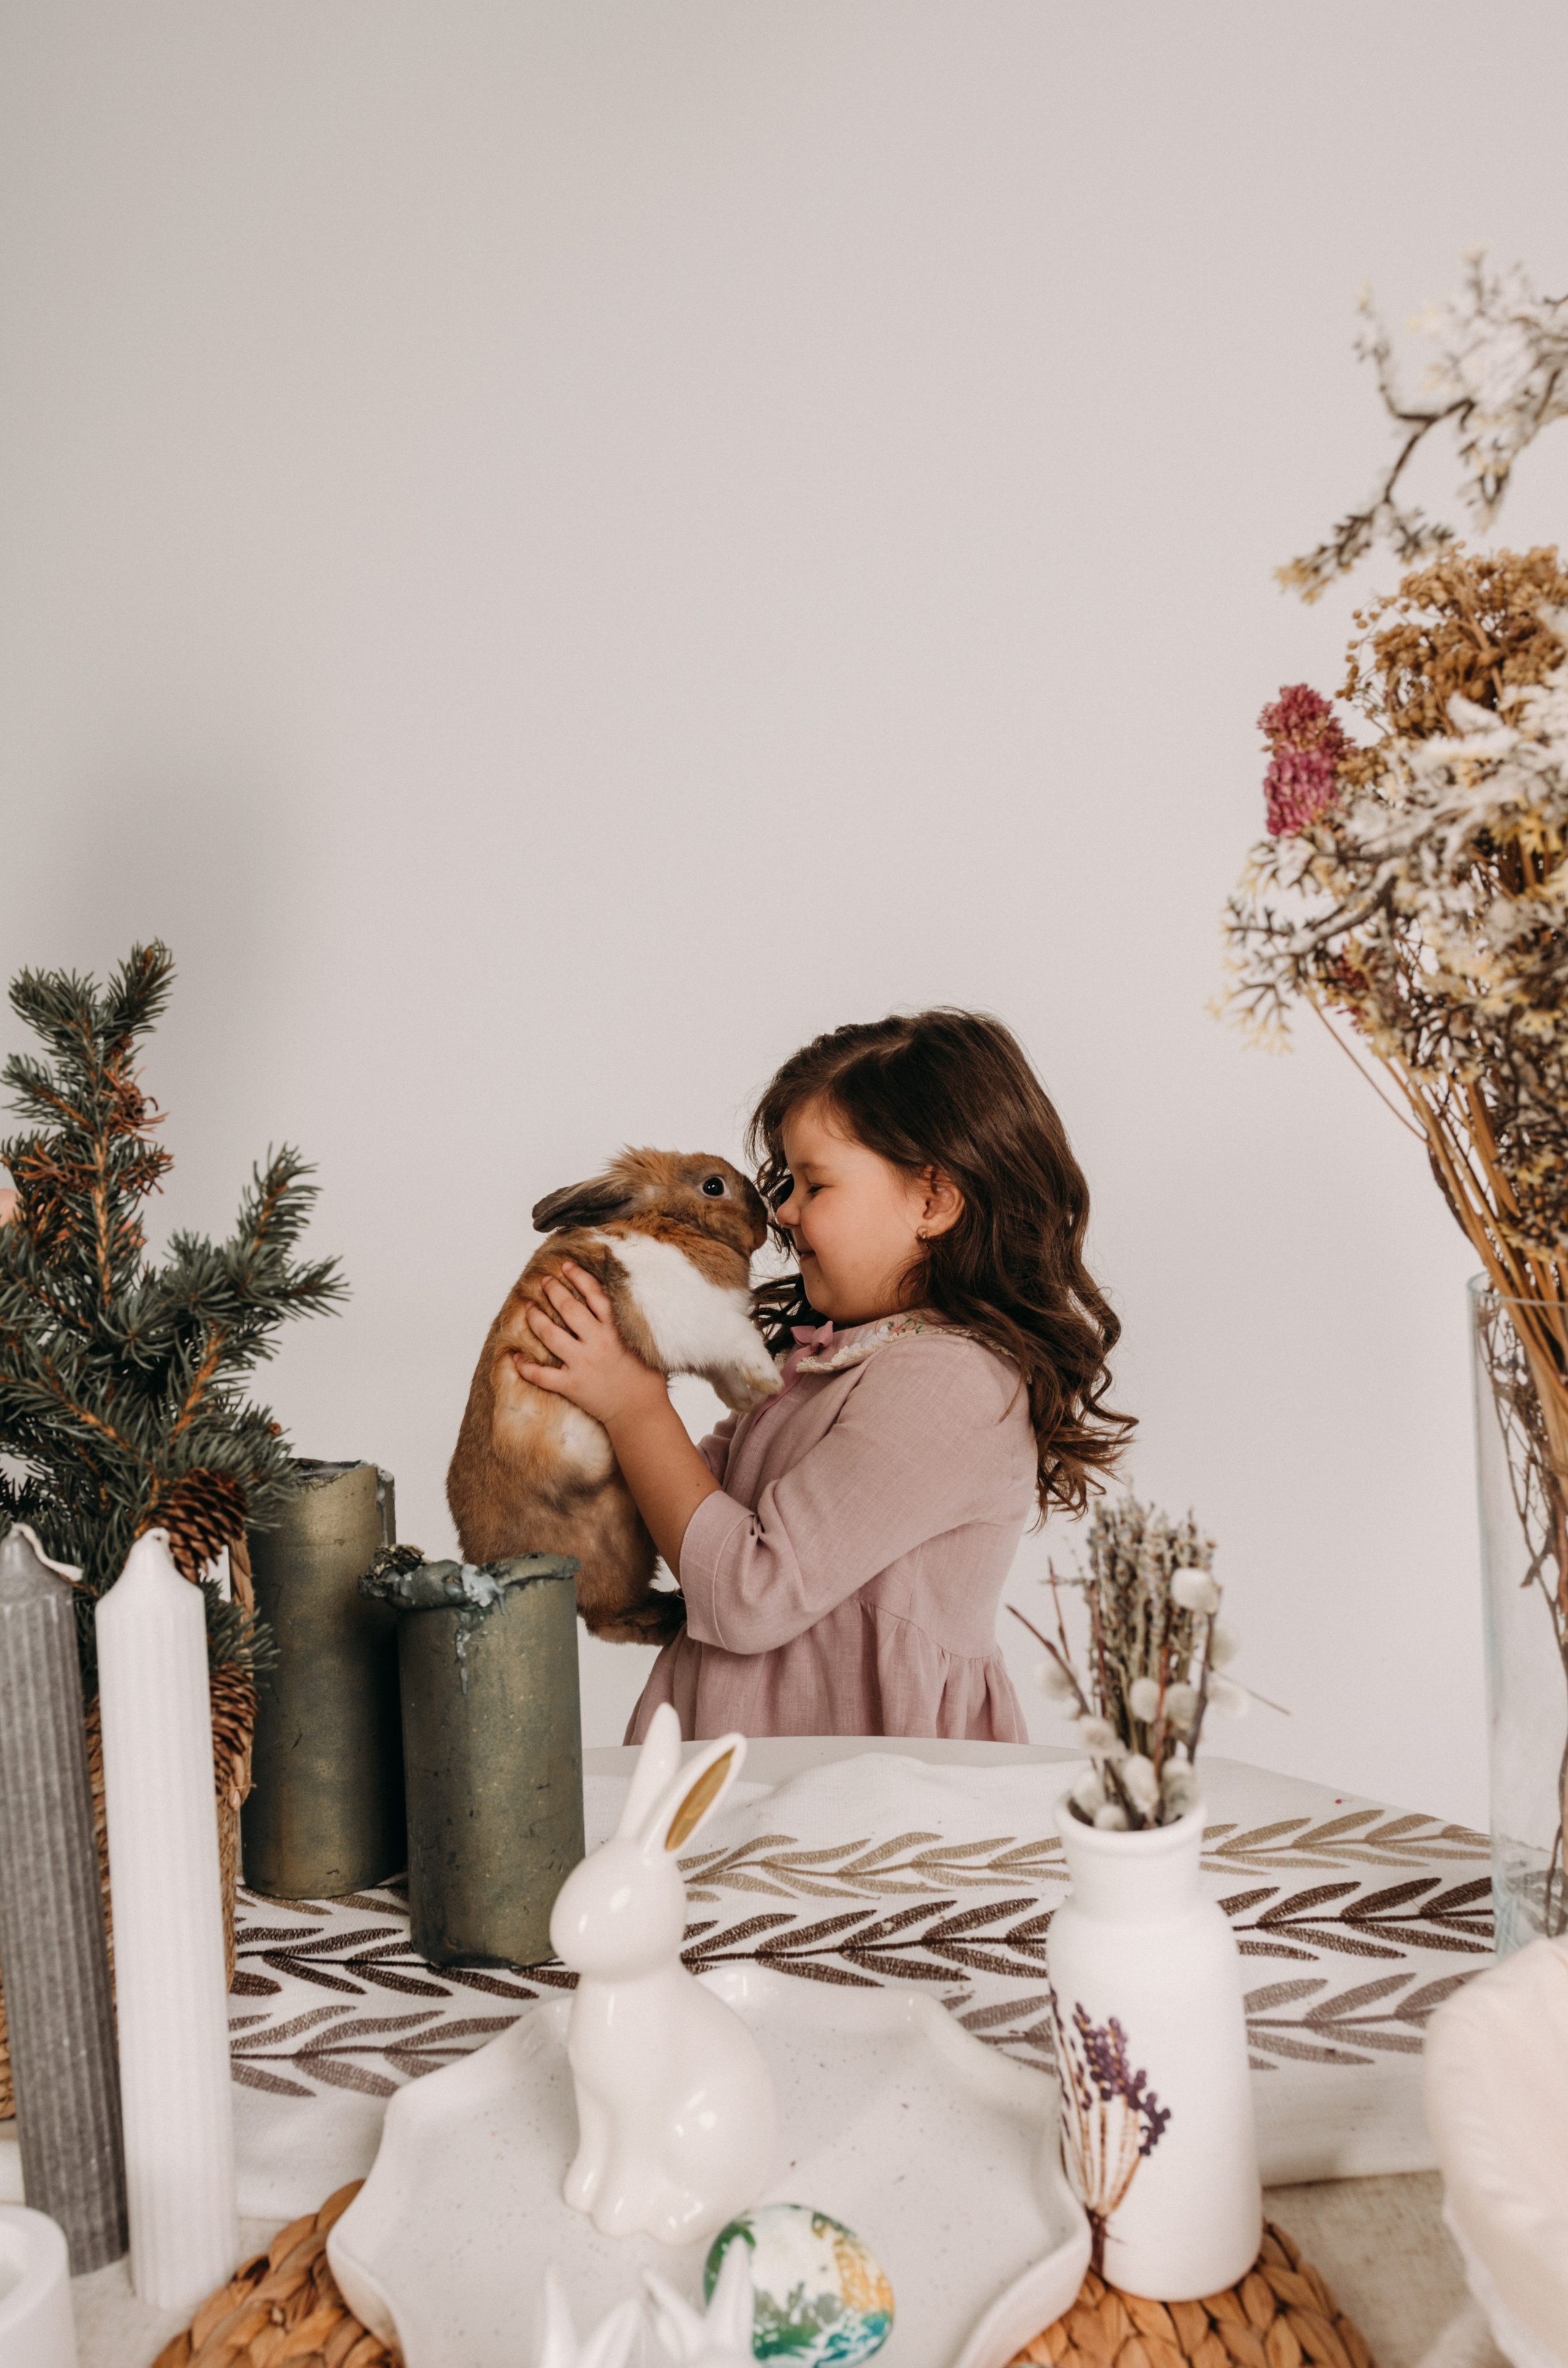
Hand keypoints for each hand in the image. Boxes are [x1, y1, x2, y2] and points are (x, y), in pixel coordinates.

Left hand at [514, 1262, 666, 1428]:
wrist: (641, 1412)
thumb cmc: (647, 1378)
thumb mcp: (646, 1342)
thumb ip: (632, 1322)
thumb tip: (625, 1300)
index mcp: (616, 1329)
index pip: (594, 1294)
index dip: (578, 1277)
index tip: (566, 1266)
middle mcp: (597, 1342)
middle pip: (568, 1308)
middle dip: (553, 1291)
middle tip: (545, 1282)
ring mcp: (582, 1363)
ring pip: (550, 1335)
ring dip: (536, 1318)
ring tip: (529, 1307)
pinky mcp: (571, 1385)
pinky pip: (542, 1375)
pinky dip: (526, 1367)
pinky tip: (516, 1357)